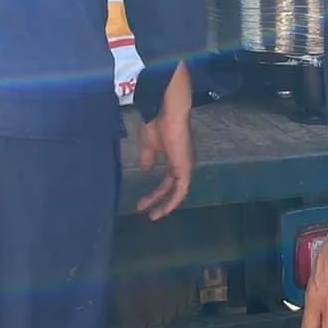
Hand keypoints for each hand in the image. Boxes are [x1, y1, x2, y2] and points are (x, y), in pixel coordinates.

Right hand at [136, 62, 193, 219]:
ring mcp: (185, 167)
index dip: (155, 194)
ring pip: (177, 192)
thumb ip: (147, 158)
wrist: (165, 112)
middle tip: (143, 210)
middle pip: (171, 189)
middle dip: (157, 201)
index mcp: (174, 159)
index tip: (141, 204)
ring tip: (151, 215)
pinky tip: (161, 208)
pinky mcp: (185, 169)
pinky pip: (180, 190)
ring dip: (164, 204)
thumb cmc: (156, 124)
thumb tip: (145, 169)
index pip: (167, 182)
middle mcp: (182, 164)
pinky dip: (171, 201)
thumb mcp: (148, 145)